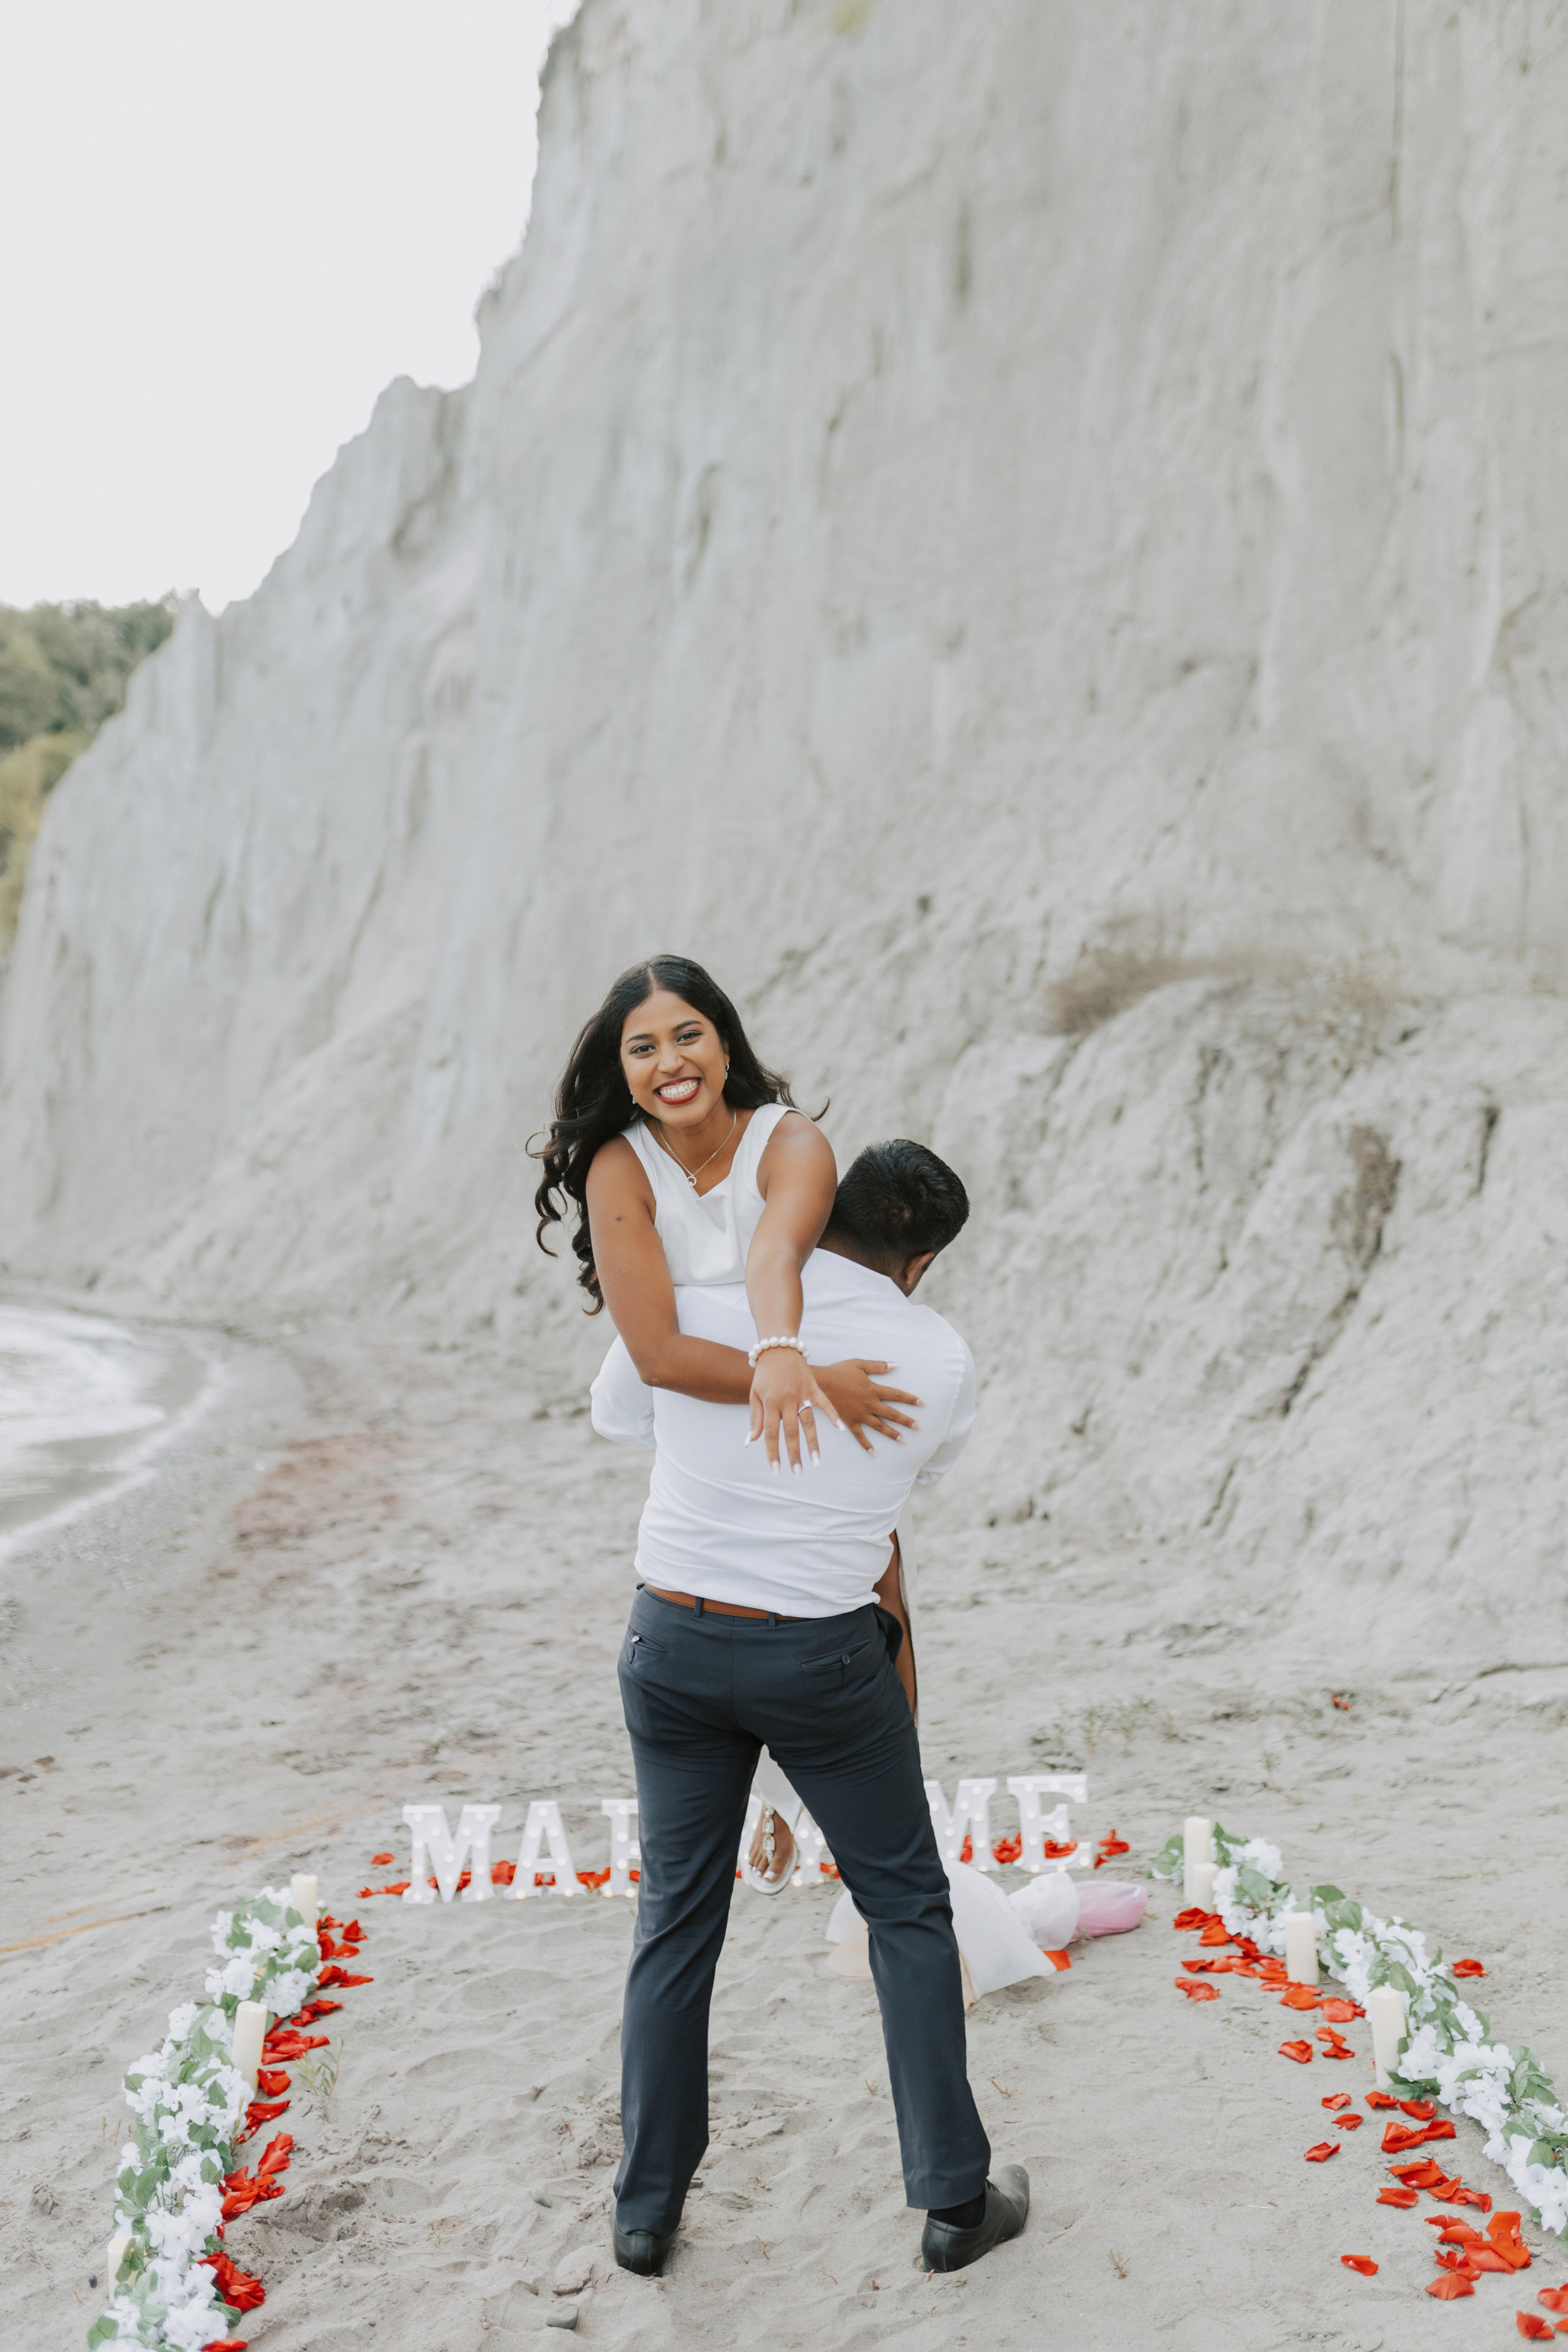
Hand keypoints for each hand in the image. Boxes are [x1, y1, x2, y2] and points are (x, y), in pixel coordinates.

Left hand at [747, 1345, 843, 1472]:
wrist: (777, 1348)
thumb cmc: (764, 1374)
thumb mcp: (755, 1394)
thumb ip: (755, 1418)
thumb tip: (750, 1442)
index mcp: (770, 1403)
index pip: (770, 1434)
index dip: (772, 1453)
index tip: (776, 1470)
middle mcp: (786, 1400)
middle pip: (790, 1432)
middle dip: (793, 1454)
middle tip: (798, 1473)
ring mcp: (801, 1394)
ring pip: (808, 1422)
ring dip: (813, 1442)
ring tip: (816, 1461)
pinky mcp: (813, 1387)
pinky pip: (824, 1403)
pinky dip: (833, 1415)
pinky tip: (840, 1429)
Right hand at [816, 1360, 922, 1454]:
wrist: (820, 1384)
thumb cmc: (839, 1372)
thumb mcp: (859, 1364)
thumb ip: (878, 1366)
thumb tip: (896, 1365)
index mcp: (873, 1390)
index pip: (896, 1395)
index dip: (910, 1399)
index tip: (922, 1403)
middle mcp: (869, 1404)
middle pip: (892, 1414)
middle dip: (906, 1421)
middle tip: (918, 1427)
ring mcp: (860, 1415)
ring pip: (880, 1426)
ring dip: (892, 1434)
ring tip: (903, 1440)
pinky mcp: (849, 1422)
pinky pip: (860, 1436)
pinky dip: (866, 1445)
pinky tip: (873, 1453)